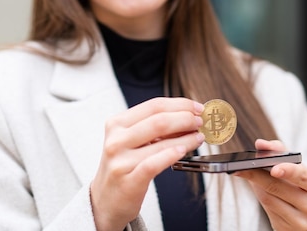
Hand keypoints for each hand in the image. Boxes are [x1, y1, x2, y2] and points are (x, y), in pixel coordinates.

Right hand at [90, 97, 204, 230]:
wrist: (105, 202)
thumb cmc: (124, 168)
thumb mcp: (132, 142)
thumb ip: (154, 128)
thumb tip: (188, 117)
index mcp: (116, 123)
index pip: (154, 105)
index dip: (180, 104)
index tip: (198, 108)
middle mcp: (116, 139)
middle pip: (159, 120)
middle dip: (186, 118)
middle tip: (200, 122)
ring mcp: (120, 160)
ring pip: (161, 141)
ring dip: (187, 137)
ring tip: (199, 137)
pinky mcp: (129, 180)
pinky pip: (155, 164)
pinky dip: (173, 154)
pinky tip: (184, 150)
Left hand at [233, 139, 306, 230]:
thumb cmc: (305, 186)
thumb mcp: (302, 169)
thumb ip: (281, 152)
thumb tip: (261, 144)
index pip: (303, 177)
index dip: (288, 171)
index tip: (273, 167)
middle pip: (279, 188)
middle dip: (258, 175)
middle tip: (242, 166)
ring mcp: (301, 222)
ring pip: (269, 199)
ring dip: (255, 184)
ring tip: (244, 172)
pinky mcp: (286, 229)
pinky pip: (267, 209)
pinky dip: (259, 195)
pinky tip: (255, 186)